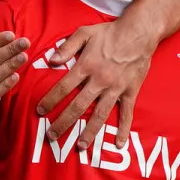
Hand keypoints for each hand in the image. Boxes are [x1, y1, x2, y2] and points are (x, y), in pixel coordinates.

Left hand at [36, 19, 151, 148]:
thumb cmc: (110, 32)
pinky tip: (118, 144)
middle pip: (78, 106)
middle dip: (63, 122)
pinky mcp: (130, 92)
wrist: (139, 32)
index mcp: (87, 66)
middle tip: (52, 136)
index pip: (64, 87)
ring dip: (89, 132)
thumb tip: (51, 61)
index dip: (51, 100)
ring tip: (80, 146)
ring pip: (100, 114)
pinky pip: (127, 113)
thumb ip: (67, 47)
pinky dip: (123, 129)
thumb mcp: (85, 32)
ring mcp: (116, 88)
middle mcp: (100, 80)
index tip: (40, 111)